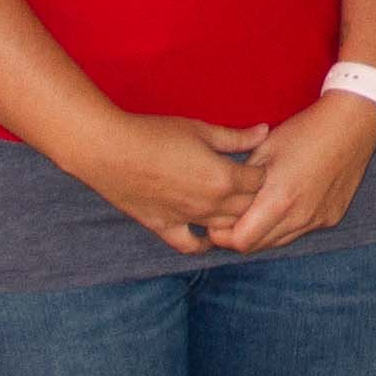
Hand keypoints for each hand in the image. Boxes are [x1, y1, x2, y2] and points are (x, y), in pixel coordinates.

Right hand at [74, 112, 266, 250]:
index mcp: (223, 178)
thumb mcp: (200, 130)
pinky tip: (208, 233)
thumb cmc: (155, 134)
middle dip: (252, 196)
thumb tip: (265, 131)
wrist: (110, 150)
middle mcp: (211, 204)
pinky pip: (191, 246)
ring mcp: (188, 219)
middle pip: (247, 208)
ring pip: (225, 229)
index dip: (260, 171)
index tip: (255, 164)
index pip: (259, 181)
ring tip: (233, 206)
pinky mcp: (165, 228)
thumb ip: (235, 137)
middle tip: (247, 184)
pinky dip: (204, 242)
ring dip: (233, 219)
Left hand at [208, 91, 375, 254]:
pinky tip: (287, 201)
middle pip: (258, 246)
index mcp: (279, 200)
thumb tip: (222, 203)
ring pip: (280, 241)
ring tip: (258, 208)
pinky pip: (301, 231)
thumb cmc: (304, 131)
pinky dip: (287, 223)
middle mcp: (300, 217)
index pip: (240, 241)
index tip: (216, 221)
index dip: (223, 235)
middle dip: (240, 234)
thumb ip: (242, 183)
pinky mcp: (332, 217)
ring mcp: (318, 220)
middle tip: (232, 216)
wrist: (351, 124)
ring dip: (264, 231)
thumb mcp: (264, 150)